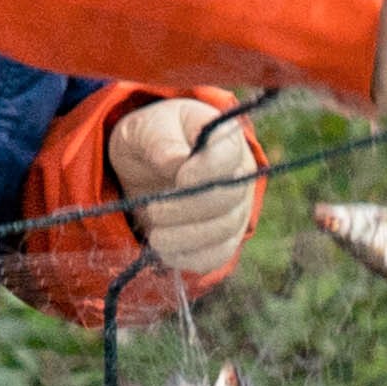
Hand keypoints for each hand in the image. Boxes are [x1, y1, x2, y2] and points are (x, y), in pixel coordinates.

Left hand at [110, 97, 262, 278]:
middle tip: (154, 209)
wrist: (147, 165)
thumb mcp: (147, 127)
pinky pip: (216, 255)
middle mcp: (239, 174)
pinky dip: (189, 258)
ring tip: (155, 236)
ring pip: (224, 230)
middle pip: (228, 197)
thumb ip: (160, 140)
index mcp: (224, 138)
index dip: (207, 170)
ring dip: (186, 238)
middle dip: (188, 209)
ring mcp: (237, 208)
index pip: (229, 154)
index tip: (179, 177)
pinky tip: (165, 251)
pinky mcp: (225, 237)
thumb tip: (175, 162)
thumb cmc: (152, 137)